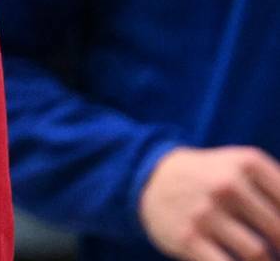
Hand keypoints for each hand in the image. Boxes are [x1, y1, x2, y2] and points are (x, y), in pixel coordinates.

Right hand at [139, 145, 279, 259]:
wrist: (149, 178)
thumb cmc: (211, 177)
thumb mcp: (243, 167)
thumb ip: (278, 188)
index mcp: (248, 163)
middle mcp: (227, 184)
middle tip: (276, 248)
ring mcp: (206, 212)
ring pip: (259, 253)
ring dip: (267, 260)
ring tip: (263, 256)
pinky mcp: (189, 238)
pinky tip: (240, 260)